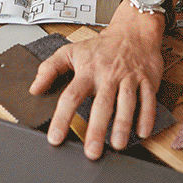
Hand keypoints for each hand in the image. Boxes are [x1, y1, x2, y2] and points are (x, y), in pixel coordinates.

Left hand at [31, 4, 165, 159]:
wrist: (133, 30)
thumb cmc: (101, 46)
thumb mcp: (70, 51)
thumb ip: (49, 69)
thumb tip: (34, 88)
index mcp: (87, 72)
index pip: (71, 96)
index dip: (62, 118)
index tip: (55, 138)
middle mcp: (108, 76)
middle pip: (102, 104)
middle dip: (96, 129)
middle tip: (91, 152)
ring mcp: (129, 78)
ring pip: (126, 103)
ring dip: (122, 124)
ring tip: (117, 145)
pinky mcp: (147, 80)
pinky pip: (148, 99)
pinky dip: (147, 116)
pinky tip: (142, 132)